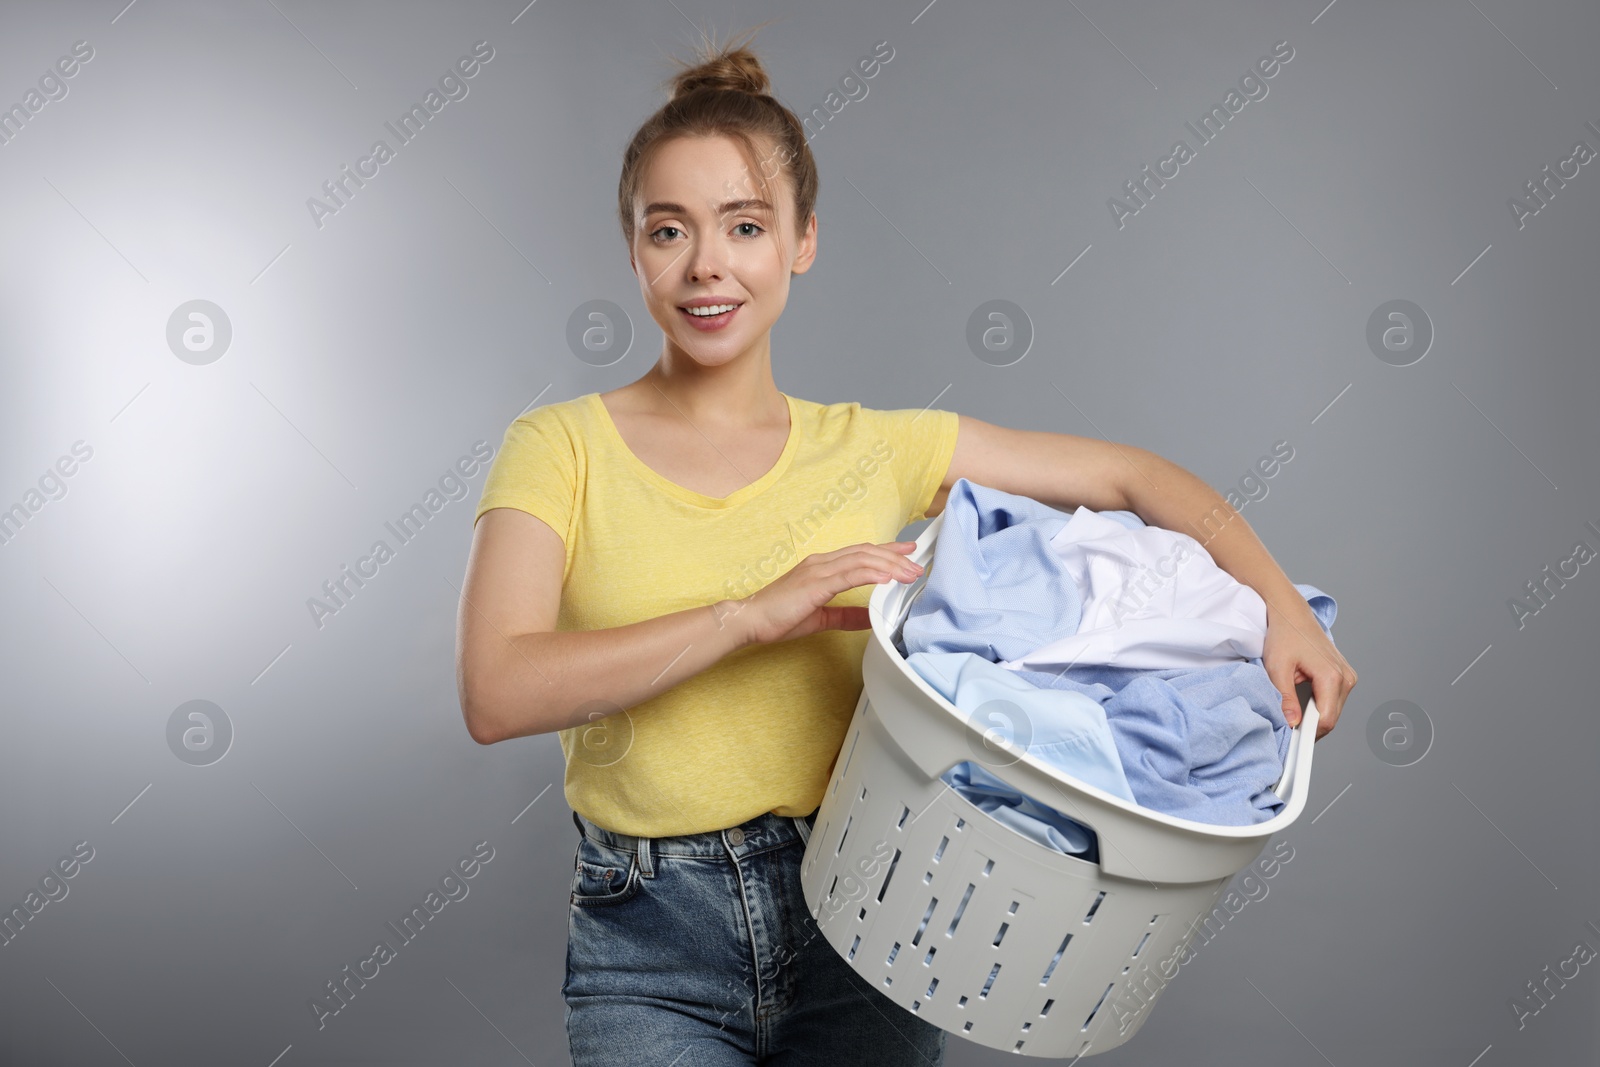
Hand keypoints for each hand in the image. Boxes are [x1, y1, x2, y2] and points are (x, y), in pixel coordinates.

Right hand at [727, 541, 924, 646]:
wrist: (749, 619)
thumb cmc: (777, 617)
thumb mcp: (820, 617)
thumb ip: (845, 615)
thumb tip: (868, 617)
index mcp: (822, 568)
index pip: (861, 554)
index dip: (886, 552)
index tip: (906, 552)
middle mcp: (822, 563)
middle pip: (866, 553)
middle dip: (895, 557)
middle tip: (917, 564)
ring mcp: (818, 570)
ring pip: (862, 560)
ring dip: (889, 565)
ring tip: (909, 573)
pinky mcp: (815, 583)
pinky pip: (848, 574)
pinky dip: (871, 573)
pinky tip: (887, 577)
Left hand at [1261, 601, 1356, 740]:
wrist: (1292, 615)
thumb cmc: (1285, 636)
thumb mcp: (1277, 668)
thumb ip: (1285, 698)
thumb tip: (1291, 723)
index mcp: (1332, 676)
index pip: (1327, 719)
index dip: (1310, 734)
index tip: (1294, 741)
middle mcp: (1346, 677)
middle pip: (1331, 718)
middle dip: (1310, 725)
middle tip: (1288, 724)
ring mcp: (1348, 676)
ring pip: (1333, 710)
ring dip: (1314, 715)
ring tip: (1294, 706)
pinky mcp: (1345, 676)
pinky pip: (1334, 700)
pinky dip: (1319, 705)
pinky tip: (1304, 699)